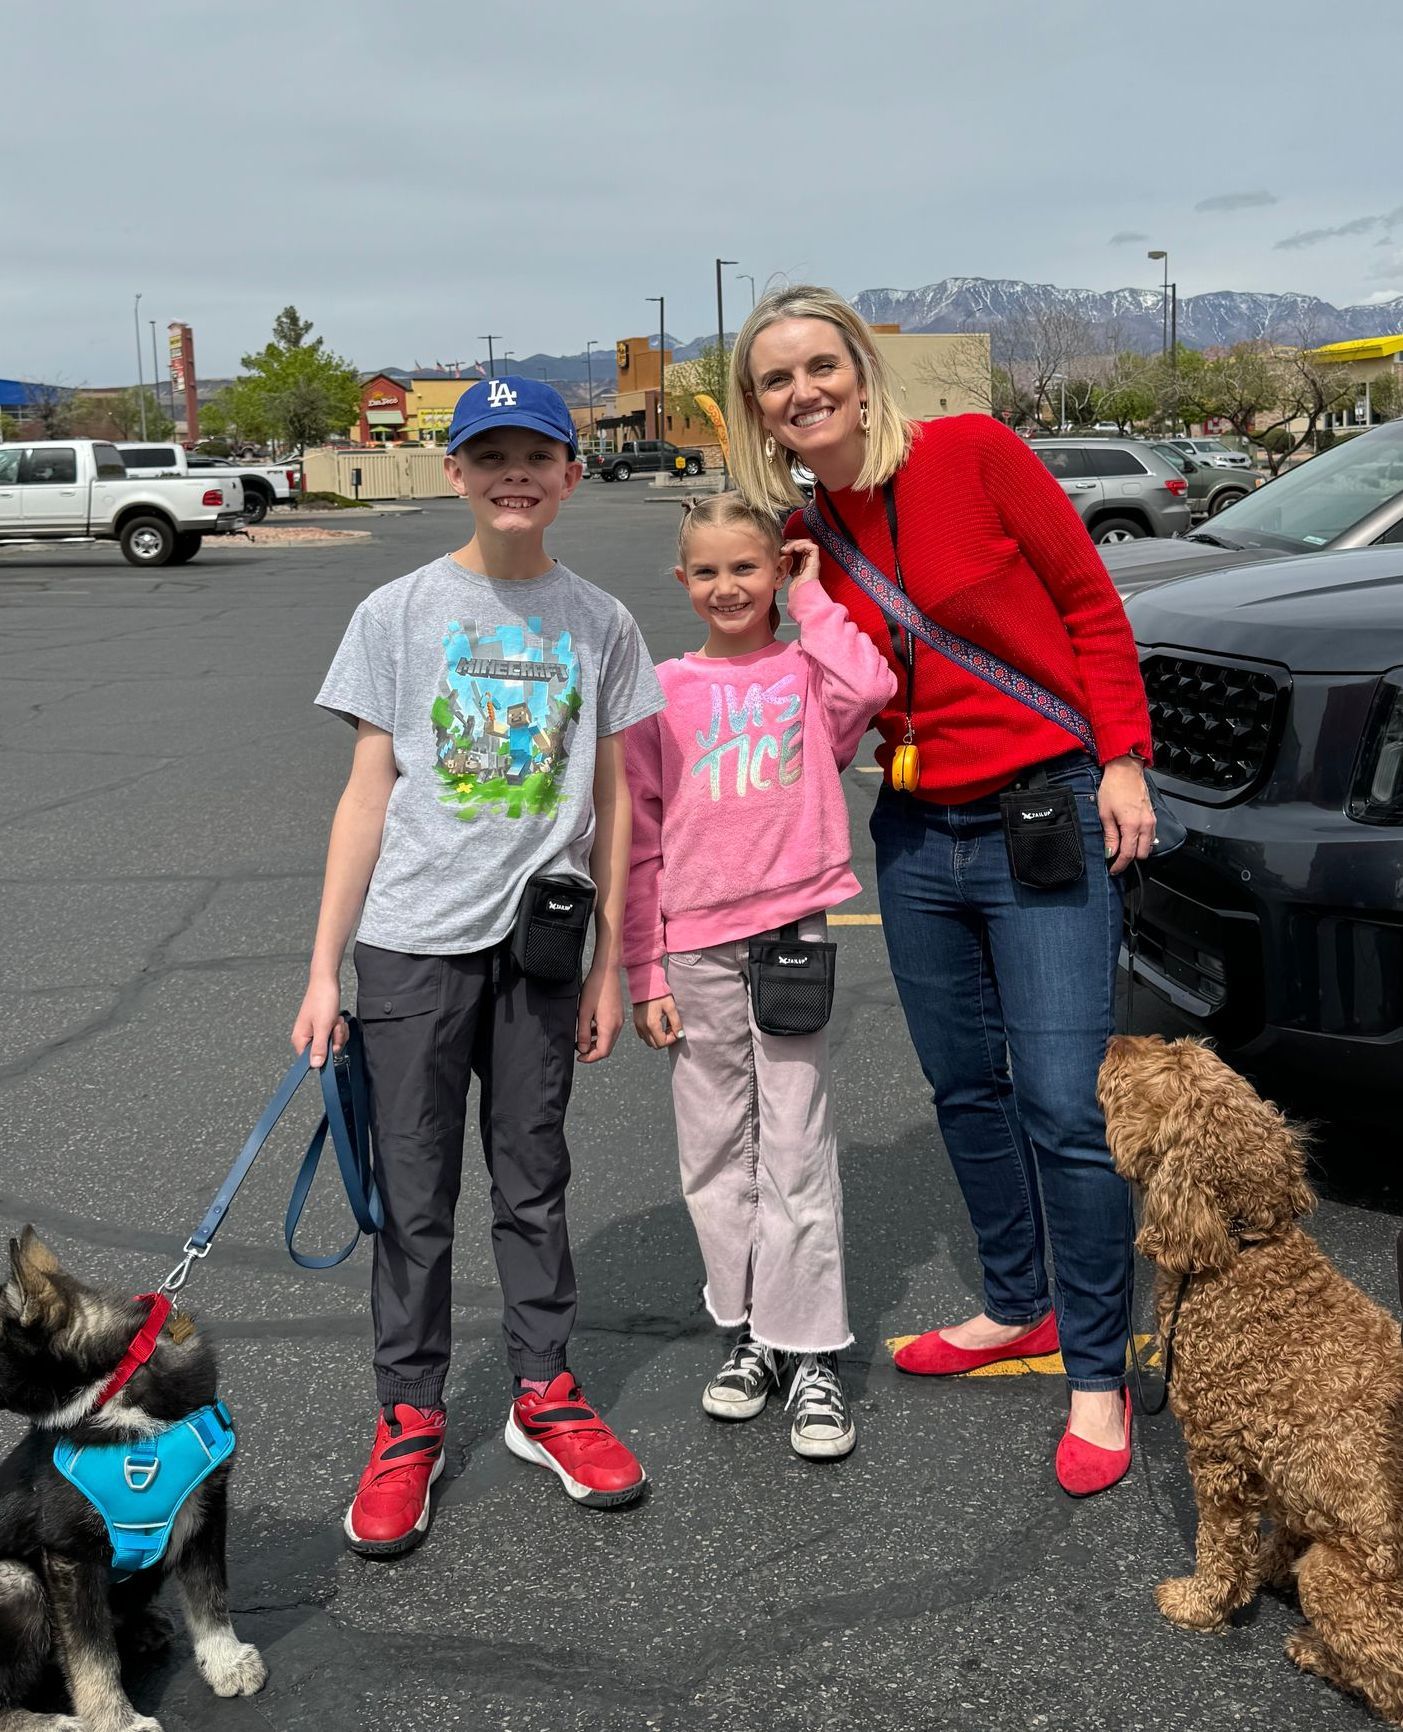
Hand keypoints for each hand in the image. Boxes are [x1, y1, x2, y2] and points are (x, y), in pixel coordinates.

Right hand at [292, 975, 347, 1068]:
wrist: (327, 981)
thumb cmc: (322, 999)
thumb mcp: (323, 1026)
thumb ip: (319, 1047)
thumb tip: (315, 1065)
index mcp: (300, 1039)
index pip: (311, 1061)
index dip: (324, 1056)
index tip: (330, 1044)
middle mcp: (305, 1037)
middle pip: (325, 1053)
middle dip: (335, 1040)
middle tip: (334, 1026)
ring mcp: (315, 1032)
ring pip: (332, 1043)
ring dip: (338, 1032)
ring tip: (335, 1020)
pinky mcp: (323, 1027)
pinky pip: (335, 1035)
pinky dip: (339, 1027)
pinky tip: (336, 1018)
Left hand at [577, 963, 623, 1062]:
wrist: (607, 972)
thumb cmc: (595, 988)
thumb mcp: (584, 1012)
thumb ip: (584, 1033)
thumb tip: (583, 1049)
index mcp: (609, 1026)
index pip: (602, 1052)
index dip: (590, 1058)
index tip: (579, 1057)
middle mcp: (617, 1025)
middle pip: (607, 1048)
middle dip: (593, 1053)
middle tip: (579, 1050)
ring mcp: (619, 1020)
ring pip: (609, 1040)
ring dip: (597, 1044)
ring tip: (583, 1040)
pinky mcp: (618, 1015)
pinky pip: (611, 1031)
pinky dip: (601, 1035)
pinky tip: (591, 1029)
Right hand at [633, 993, 683, 1048]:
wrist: (645, 983)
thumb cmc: (659, 993)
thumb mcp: (670, 1006)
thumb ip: (676, 1022)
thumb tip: (680, 1035)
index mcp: (652, 1024)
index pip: (662, 1043)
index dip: (671, 1039)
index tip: (676, 1030)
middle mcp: (643, 1027)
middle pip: (655, 1045)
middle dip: (665, 1040)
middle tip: (671, 1029)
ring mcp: (638, 1025)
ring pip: (648, 1041)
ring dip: (658, 1038)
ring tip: (665, 1026)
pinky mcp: (636, 1022)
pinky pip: (643, 1035)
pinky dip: (651, 1034)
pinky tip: (657, 1024)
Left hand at [781, 538, 819, 595]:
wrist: (801, 596)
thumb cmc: (793, 590)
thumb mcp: (784, 573)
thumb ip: (783, 564)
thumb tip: (777, 554)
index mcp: (800, 564)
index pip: (796, 548)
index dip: (789, 545)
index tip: (780, 549)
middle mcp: (808, 562)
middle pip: (801, 544)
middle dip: (791, 543)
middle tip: (783, 548)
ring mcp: (812, 561)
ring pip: (807, 543)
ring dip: (796, 543)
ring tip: (787, 549)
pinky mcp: (815, 562)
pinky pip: (813, 547)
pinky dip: (803, 545)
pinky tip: (795, 549)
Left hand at [1098, 756, 1154, 875]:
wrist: (1125, 771)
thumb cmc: (1113, 788)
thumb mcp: (1105, 814)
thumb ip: (1110, 836)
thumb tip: (1110, 853)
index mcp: (1132, 825)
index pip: (1128, 854)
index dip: (1120, 865)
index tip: (1113, 870)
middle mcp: (1145, 825)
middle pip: (1142, 854)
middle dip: (1129, 859)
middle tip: (1116, 860)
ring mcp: (1151, 821)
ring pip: (1148, 846)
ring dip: (1137, 851)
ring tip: (1122, 848)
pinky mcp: (1153, 816)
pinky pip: (1151, 836)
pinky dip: (1142, 841)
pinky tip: (1131, 838)